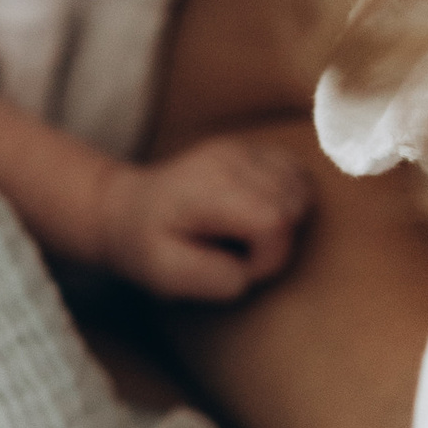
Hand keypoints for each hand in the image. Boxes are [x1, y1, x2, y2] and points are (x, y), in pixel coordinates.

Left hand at [100, 129, 313, 302]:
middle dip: (279, 240)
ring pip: (302, 185)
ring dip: (289, 218)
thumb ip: (213, 278)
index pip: (274, 220)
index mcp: (208, 189)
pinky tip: (261, 212)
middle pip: (294, 203)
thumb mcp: (165, 274)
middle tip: (240, 252)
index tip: (239, 267)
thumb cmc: (144, 245)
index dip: (268, 257)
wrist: (125, 208)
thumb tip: (249, 271)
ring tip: (250, 233)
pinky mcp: (249, 148)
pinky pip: (295, 170)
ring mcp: (241, 148)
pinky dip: (291, 196)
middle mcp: (229, 159)